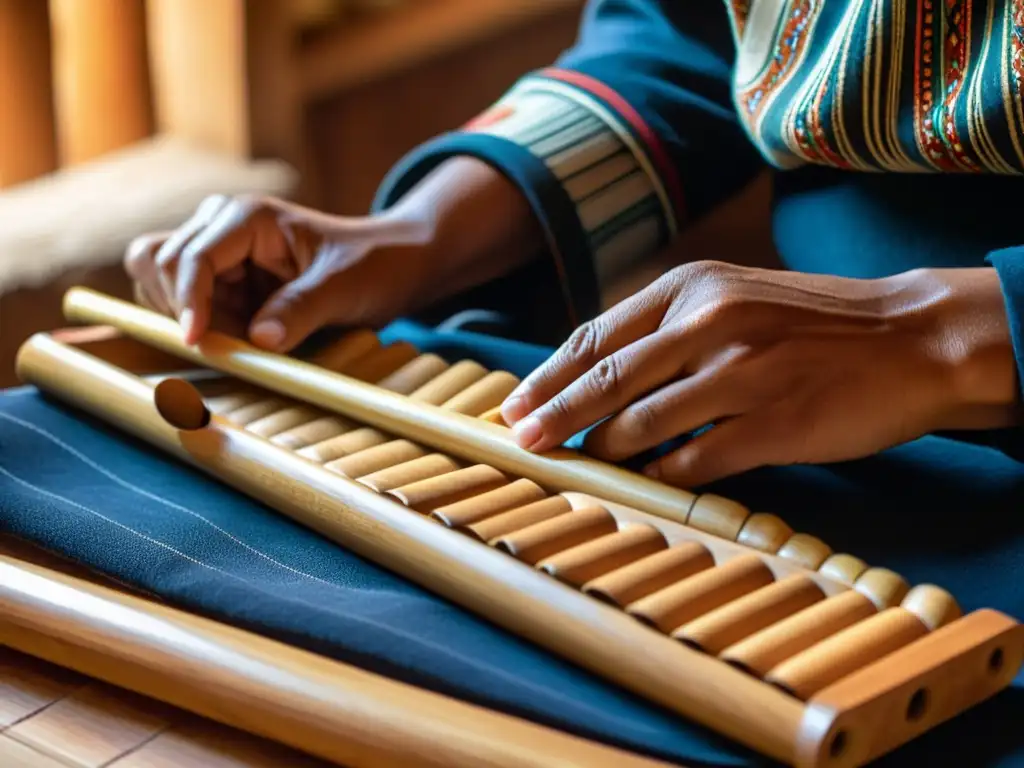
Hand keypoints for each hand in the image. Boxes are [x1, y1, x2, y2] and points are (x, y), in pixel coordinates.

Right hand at [124, 157, 542, 351]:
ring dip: (184, 316)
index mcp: (249, 217)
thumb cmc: (374, 264)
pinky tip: (237, 337)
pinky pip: (183, 303)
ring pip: (158, 282)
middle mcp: (221, 226)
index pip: (192, 256)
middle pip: (158, 263)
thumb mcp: (344, 287)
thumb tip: (259, 340)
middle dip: (183, 308)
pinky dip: (198, 325)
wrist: (393, 264)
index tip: (198, 343)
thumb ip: (302, 309)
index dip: (187, 300)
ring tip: (238, 337)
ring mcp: (218, 252)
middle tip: (232, 342)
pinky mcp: (222, 281)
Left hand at [500, 261, 1017, 486]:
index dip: (548, 376)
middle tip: (521, 443)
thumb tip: (598, 376)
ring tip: (580, 465)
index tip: (514, 407)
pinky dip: (660, 476)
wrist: (912, 337)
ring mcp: (740, 375)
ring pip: (641, 424)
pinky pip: (693, 461)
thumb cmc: (814, 322)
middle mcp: (709, 324)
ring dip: (603, 451)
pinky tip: (642, 483)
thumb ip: (669, 328)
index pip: (597, 336)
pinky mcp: (772, 424)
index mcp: (693, 289)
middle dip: (554, 417)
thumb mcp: (735, 296)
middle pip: (606, 380)